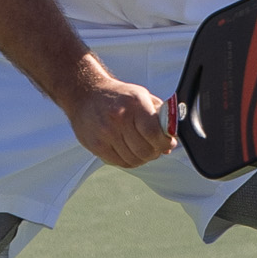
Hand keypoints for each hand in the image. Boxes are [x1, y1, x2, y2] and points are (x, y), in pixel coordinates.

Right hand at [61, 59, 176, 166]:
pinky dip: (130, 161)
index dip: (165, 142)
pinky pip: (120, 163)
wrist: (85, 94)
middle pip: (145, 150)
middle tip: (157, 148)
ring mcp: (106, 133)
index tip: (169, 143)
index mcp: (134, 103)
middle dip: (155, 152)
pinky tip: (130, 151)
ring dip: (143, 158)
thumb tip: (170, 138)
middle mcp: (120, 118)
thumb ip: (158, 115)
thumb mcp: (141, 96)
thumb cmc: (117, 95)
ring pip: (134, 159)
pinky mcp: (97, 145)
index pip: (153, 132)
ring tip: (143, 149)